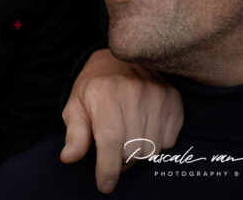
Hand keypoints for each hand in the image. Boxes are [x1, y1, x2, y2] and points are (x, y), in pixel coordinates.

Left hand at [60, 48, 182, 193]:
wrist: (119, 59)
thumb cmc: (94, 87)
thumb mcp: (76, 106)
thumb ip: (75, 133)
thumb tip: (68, 157)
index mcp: (105, 92)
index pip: (111, 142)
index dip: (108, 169)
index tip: (104, 184)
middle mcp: (133, 90)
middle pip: (133, 150)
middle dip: (121, 160)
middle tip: (113, 151)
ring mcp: (157, 93)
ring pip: (152, 149)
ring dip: (138, 153)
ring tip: (127, 138)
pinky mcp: (173, 98)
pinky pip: (168, 140)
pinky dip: (156, 142)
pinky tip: (144, 128)